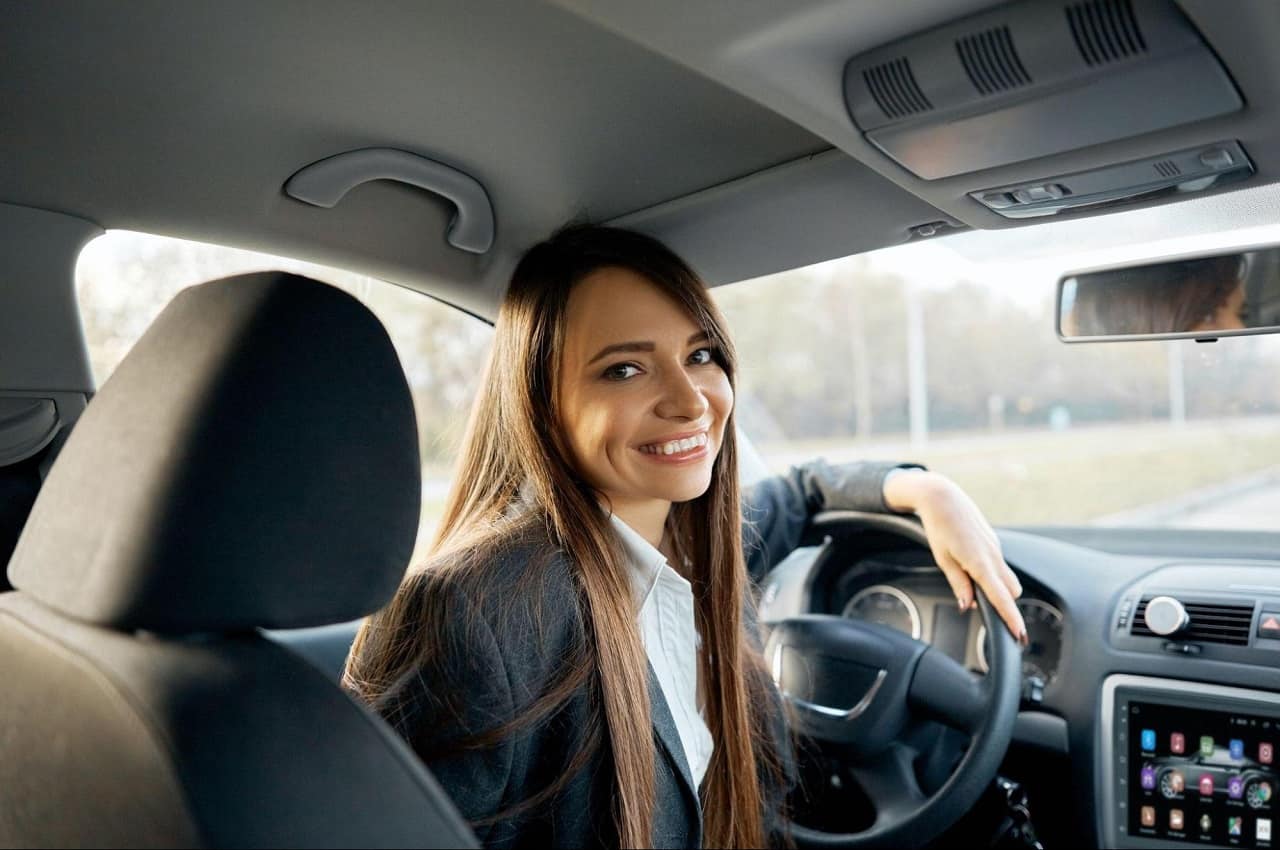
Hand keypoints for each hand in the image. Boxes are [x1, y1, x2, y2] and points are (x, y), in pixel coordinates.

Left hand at [883, 470, 1027, 643]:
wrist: (942, 497)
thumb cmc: (938, 526)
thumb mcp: (943, 559)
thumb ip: (958, 584)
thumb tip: (967, 606)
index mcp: (980, 562)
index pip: (1000, 597)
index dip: (1011, 618)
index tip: (1019, 635)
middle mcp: (993, 555)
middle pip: (1011, 591)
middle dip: (1005, 604)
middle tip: (989, 613)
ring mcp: (995, 548)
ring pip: (1008, 578)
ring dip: (1000, 590)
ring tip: (977, 591)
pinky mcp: (993, 543)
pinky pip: (1000, 565)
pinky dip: (994, 575)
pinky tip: (976, 573)